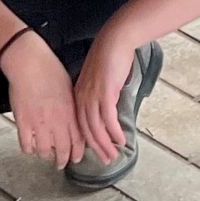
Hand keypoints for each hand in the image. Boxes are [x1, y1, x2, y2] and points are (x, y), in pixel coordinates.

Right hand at [1, 32, 84, 168]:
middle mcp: (57, 123)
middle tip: (60, 163)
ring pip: (45, 152)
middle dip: (63, 160)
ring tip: (45, 155)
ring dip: (46, 156)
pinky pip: (26, 145)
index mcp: (70, 114)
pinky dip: (29, 149)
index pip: (78, 141)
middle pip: (63, 151)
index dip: (77, 153)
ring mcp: (39, 124)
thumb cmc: (50, 71)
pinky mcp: (23, 123)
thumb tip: (74, 118)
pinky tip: (30, 146)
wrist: (30, 65)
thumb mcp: (69, 89)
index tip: (76, 157)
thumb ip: (72, 107)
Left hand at [72, 28, 143, 163]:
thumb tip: (109, 108)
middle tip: (106, 160)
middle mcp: (82, 98)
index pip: (80, 123)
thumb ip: (101, 94)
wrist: (115, 41)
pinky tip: (121, 140)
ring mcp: (92, 96)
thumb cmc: (110, 57)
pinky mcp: (104, 94)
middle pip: (86, 130)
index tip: (95, 151)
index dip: (88, 140)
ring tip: (114, 155)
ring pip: (96, 128)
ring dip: (106, 144)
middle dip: (97, 147)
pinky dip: (114, 132)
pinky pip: (108, 119)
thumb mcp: (100, 80)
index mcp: (78, 95)